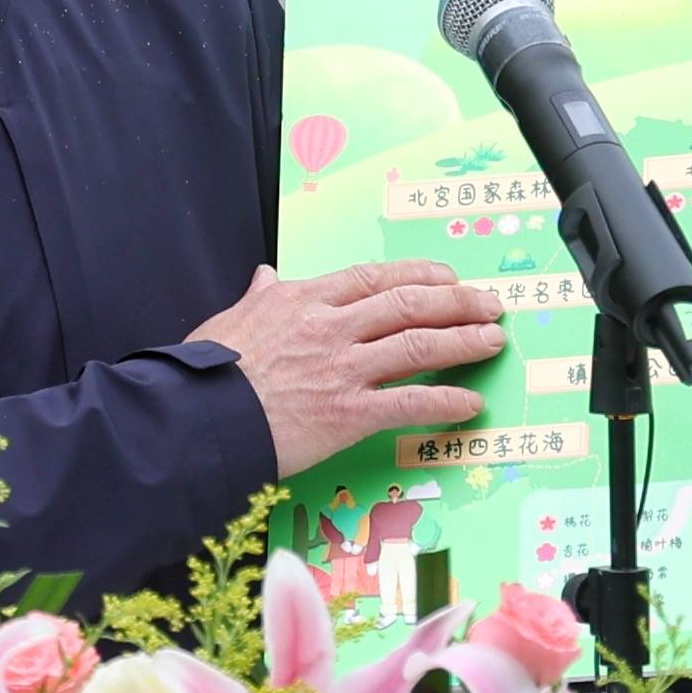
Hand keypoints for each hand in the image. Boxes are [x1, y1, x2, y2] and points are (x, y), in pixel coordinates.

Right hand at [190, 260, 506, 477]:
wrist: (198, 418)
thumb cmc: (207, 372)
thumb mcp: (230, 320)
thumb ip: (259, 297)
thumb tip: (266, 275)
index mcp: (303, 300)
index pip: (373, 278)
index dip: (417, 274)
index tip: (446, 277)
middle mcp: (331, 327)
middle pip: (409, 303)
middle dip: (457, 302)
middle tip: (489, 304)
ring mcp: (343, 369)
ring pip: (419, 345)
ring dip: (463, 341)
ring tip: (493, 341)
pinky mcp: (348, 413)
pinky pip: (410, 402)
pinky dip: (446, 402)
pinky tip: (471, 403)